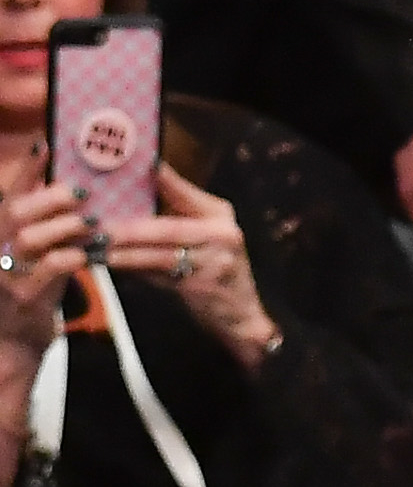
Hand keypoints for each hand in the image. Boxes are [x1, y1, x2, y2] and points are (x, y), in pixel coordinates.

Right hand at [0, 155, 89, 356]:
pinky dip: (68, 259)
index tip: (45, 144)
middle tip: (81, 191)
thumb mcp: (32, 254)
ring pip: (29, 239)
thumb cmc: (29, 290)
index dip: (26, 168)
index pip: (10, 194)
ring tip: (90, 223)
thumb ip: (43, 224)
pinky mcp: (24, 297)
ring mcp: (6, 273)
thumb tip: (64, 188)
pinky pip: (47, 272)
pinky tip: (86, 255)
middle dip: (49, 198)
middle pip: (17, 212)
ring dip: (62, 227)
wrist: (13, 341)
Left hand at [98, 166, 278, 371]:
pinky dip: (135, 271)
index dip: (156, 181)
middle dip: (128, 228)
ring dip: (125, 253)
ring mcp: (214, 263)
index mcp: (220, 216)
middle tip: (97, 226)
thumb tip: (141, 183)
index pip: (182, 192)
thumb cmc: (218, 269)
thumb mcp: (208, 233)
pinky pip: (160, 276)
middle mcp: (222, 236)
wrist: (241, 317)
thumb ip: (180, 210)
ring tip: (98, 249)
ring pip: (159, 255)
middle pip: (166, 228)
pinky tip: (115, 266)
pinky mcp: (202, 286)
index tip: (125, 169)